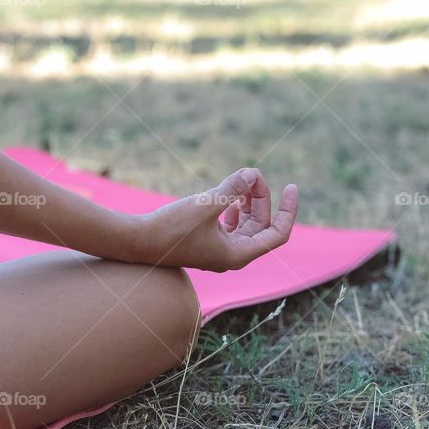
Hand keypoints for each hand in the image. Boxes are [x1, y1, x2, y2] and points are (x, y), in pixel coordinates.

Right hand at [131, 168, 298, 271]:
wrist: (137, 242)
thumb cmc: (170, 227)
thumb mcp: (205, 204)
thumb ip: (231, 188)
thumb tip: (253, 173)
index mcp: (238, 253)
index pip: (277, 234)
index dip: (288, 210)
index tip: (291, 187)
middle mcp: (231, 255)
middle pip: (260, 225)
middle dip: (261, 199)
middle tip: (251, 175)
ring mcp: (218, 251)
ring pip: (245, 225)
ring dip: (248, 203)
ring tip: (243, 182)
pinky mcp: (204, 244)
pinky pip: (230, 226)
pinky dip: (234, 210)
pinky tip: (228, 197)